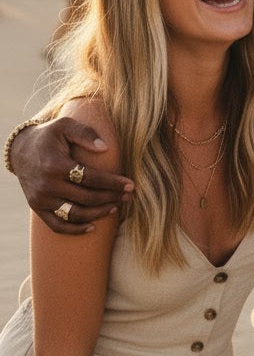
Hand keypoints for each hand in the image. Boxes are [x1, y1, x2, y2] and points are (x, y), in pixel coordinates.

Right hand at [10, 117, 131, 233]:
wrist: (20, 150)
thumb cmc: (49, 136)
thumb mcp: (65, 125)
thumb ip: (85, 133)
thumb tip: (105, 147)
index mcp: (55, 165)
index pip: (91, 178)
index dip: (113, 183)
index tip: (130, 184)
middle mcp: (47, 186)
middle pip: (86, 198)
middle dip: (111, 197)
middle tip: (128, 195)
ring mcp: (41, 199)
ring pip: (74, 214)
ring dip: (98, 213)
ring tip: (116, 207)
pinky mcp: (37, 208)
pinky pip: (57, 225)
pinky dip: (75, 229)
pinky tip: (93, 226)